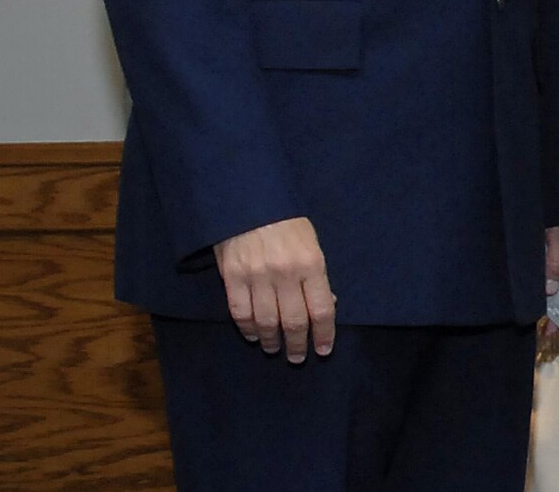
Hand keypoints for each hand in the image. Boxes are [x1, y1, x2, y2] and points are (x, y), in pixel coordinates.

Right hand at [215, 216, 334, 362]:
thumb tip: (326, 305)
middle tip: (298, 357)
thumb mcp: (312, 243)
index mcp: (311, 263)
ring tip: (275, 349)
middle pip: (293, 321)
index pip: (321, 309)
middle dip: (297, 344)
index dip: (324, 334)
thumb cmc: (287, 222)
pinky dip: (247, 329)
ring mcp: (257, 276)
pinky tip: (253, 336)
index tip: (323, 350)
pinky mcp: (232, 277)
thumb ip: (317, 275)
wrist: (250, 201)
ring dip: (272, 341)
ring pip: (266, 322)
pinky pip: (240, 313)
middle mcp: (285, 273)